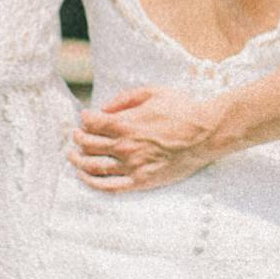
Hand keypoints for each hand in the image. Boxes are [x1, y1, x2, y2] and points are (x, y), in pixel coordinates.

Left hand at [70, 87, 222, 190]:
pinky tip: (85, 177)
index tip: (86, 118)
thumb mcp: (153, 92)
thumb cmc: (182, 110)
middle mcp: (124, 146)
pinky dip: (93, 182)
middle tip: (76, 136)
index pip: (91, 123)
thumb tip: (103, 109)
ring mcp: (132, 166)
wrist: (206, 134)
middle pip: (88, 145)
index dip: (84, 119)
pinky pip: (109, 186)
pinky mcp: (141, 181)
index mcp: (125, 123)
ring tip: (73, 158)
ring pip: (94, 166)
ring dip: (78, 161)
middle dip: (78, 139)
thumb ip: (125, 98)